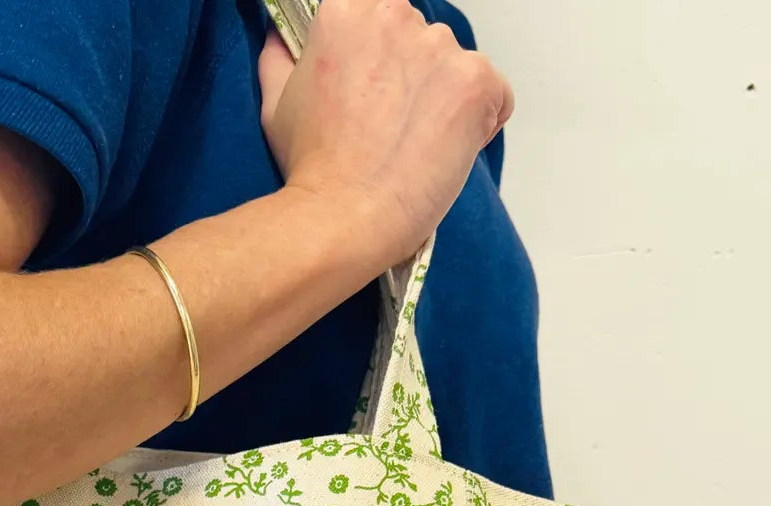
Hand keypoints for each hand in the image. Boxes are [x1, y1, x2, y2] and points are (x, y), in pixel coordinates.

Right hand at [258, 0, 513, 268]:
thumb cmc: (310, 168)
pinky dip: (480, 119)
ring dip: (442, 97)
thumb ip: (281, 59)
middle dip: (409, 73)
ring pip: (454, 64)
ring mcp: (441, 50)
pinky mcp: (476, 84)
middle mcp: (396, 16)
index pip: (376, 14)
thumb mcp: (276, 104)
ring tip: (414, 145)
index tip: (369, 83)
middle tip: (387, 124)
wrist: (343, 219)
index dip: (374, 53)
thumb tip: (282, 40)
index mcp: (347, 11)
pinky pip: (494, 93)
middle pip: (416, 35)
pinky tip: (446, 149)